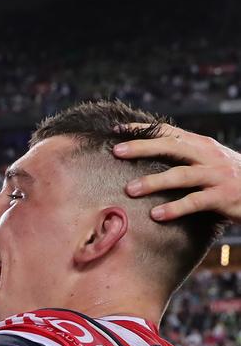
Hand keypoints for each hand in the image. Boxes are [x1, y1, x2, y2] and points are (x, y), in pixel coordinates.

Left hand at [112, 123, 240, 222]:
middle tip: (116, 151)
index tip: (117, 130)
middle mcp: (207, 156)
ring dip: (154, 182)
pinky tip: (156, 215)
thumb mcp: (209, 160)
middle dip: (142, 148)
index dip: (143, 130)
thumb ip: (186, 156)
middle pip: (171, 147)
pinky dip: (175, 208)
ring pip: (181, 175)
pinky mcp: (222, 197)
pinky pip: (195, 202)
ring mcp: (215, 176)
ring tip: (130, 190)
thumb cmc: (231, 178)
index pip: (168, 132)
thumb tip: (152, 155)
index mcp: (202, 145)